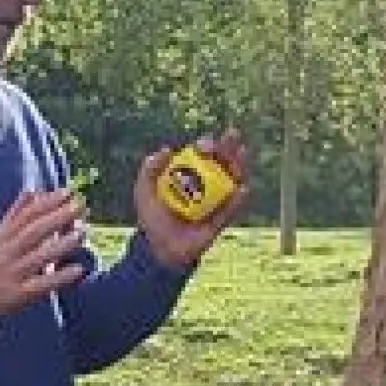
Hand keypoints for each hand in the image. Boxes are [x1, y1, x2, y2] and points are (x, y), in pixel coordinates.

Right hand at [0, 189, 87, 318]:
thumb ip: (16, 214)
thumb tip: (32, 190)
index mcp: (2, 238)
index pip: (25, 217)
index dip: (46, 203)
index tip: (67, 192)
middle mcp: (7, 253)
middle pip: (32, 233)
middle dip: (55, 218)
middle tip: (79, 207)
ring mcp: (13, 274)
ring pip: (38, 257)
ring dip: (61, 245)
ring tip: (82, 233)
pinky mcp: (19, 294)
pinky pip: (41, 285)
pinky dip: (60, 277)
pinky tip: (78, 270)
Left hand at [134, 130, 252, 271]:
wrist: (159, 248)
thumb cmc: (152, 219)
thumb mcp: (144, 191)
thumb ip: (149, 169)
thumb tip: (167, 148)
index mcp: (189, 176)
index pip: (203, 156)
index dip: (208, 146)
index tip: (208, 143)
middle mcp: (206, 185)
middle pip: (222, 163)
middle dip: (230, 149)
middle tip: (233, 138)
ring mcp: (216, 202)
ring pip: (233, 181)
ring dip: (240, 167)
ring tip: (242, 156)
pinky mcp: (222, 219)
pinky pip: (233, 208)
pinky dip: (239, 199)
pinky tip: (242, 189)